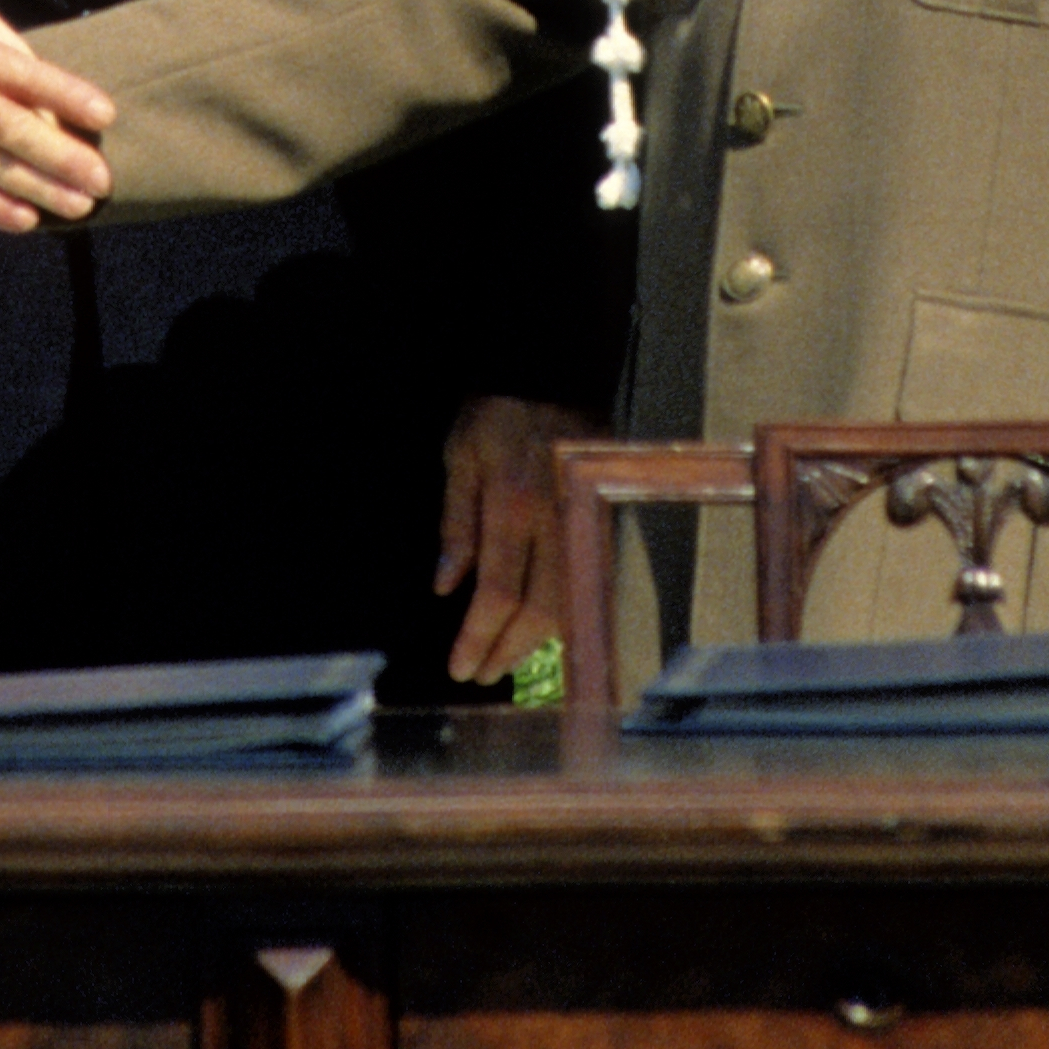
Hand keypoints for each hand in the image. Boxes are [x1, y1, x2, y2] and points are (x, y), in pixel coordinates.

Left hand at [436, 396, 596, 685]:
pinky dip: (564, 616)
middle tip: (479, 674)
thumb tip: (447, 586)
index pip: (498, 592)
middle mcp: (554, 520)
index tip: (460, 666)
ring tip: (504, 659)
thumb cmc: (495, 415)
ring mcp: (584, 524)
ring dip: (536, 642)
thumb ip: (455, 522)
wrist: (555, 375)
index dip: (479, 636)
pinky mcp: (601, 523)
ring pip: (569, 602)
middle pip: (539, 610)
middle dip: (507, 650)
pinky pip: (586, 583)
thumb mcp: (459, 456)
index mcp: (512, 503)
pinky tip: (543, 631)